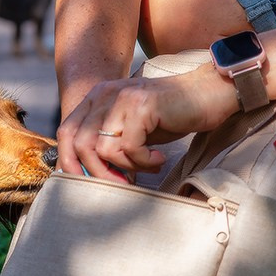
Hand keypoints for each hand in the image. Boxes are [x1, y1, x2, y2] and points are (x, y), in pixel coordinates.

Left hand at [56, 65, 238, 180]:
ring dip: (125, 167)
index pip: (66, 132)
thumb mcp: (132, 129)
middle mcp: (105, 94)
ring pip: (102, 148)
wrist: (210, 92)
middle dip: (98, 173)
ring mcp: (122, 98)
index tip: (88, 183)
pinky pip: (129, 147)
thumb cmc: (171, 115)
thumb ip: (109, 144)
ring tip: (148, 165)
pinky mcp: (142, 106)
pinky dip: (143, 161)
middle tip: (123, 183)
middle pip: (79, 143)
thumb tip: (89, 176)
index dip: (70, 161)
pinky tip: (159, 158)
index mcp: (97, 97)